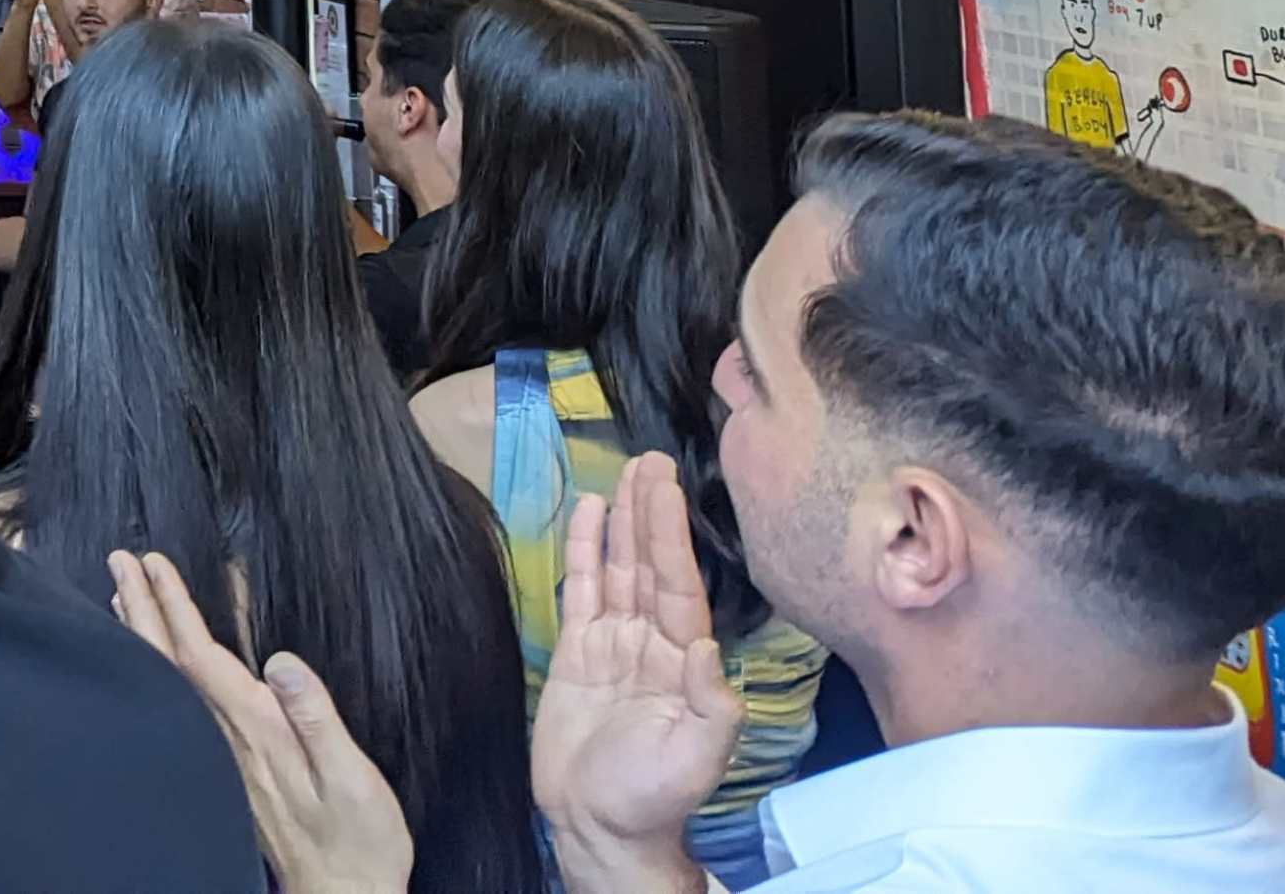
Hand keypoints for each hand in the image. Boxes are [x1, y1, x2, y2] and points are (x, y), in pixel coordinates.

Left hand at [110, 549, 411, 893]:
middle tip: (120, 560)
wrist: (344, 893)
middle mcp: (230, 738)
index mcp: (256, 729)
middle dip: (143, 607)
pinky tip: (160, 661)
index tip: (152, 563)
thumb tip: (281, 660)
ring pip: (169, 682)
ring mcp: (225, 754)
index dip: (173, 605)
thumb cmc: (356, 838)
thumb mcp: (351, 775)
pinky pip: (184, 702)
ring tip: (123, 597)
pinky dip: (164, 669)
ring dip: (146, 635)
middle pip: (171, 662)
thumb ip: (316, 716)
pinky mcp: (232, 768)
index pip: (200, 654)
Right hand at [535, 456, 742, 859]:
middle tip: (650, 459)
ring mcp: (612, 644)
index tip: (665, 487)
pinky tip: (588, 516)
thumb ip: (708, 704)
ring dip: (622, 522)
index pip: (677, 584)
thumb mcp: (695, 758)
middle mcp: (651, 643)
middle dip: (650, 513)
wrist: (597, 826)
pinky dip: (585, 552)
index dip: (670, 535)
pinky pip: (581, 591)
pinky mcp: (576, 653)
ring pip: (618, 569)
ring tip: (623, 474)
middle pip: (649, 565)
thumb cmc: (652, 798)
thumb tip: (703, 644)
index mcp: (683, 661)